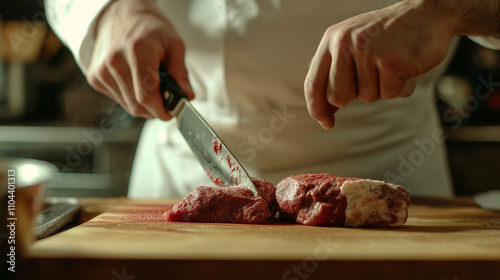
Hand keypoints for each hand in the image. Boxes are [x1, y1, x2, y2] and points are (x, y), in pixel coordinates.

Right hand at [86, 0, 193, 119]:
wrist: (123, 17)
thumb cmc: (150, 30)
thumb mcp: (174, 44)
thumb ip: (181, 72)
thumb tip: (186, 96)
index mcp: (137, 51)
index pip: (146, 95)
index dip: (162, 110)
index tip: (172, 112)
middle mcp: (114, 61)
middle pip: (137, 105)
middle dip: (155, 110)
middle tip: (167, 101)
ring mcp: (102, 70)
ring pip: (128, 106)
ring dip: (144, 105)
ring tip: (152, 86)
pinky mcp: (95, 77)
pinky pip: (118, 100)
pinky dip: (131, 98)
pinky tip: (136, 82)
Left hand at [304, 0, 452, 129]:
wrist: (426, 13)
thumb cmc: (386, 35)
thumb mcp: (352, 45)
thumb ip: (335, 72)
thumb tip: (325, 111)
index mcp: (331, 40)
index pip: (313, 84)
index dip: (316, 108)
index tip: (326, 122)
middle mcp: (344, 44)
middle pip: (337, 97)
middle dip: (354, 96)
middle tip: (372, 75)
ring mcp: (367, 52)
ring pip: (365, 97)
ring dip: (380, 87)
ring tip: (389, 64)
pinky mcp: (390, 62)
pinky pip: (388, 93)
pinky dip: (398, 86)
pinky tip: (403, 65)